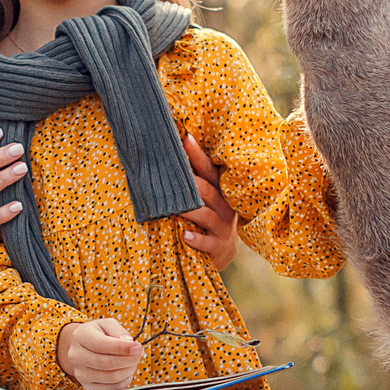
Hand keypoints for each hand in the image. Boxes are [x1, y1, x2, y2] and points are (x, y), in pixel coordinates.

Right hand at [57, 317, 143, 389]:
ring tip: (133, 361)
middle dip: (128, 359)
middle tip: (138, 354)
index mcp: (80, 337)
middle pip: (107, 363)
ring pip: (111, 377)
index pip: (101, 345)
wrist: (83, 349)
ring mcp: (80, 374)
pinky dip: (125, 380)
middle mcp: (76, 356)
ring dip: (128, 370)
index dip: (122, 347)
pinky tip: (126, 371)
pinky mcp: (88, 387)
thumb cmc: (99, 334)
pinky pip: (112, 389)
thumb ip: (118, 331)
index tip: (138, 347)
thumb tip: (130, 344)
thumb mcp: (107, 324)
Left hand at [179, 133, 239, 271]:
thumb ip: (192, 183)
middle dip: (191, 181)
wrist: (223, 251)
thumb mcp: (205, 200)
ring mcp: (224, 227)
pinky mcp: (219, 246)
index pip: (209, 169)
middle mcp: (224, 206)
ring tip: (174, 207)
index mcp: (219, 191)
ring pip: (206, 215)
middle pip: (208, 190)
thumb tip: (165, 159)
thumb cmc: (208, 219)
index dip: (198, 155)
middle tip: (173, 171)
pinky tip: (185, 236)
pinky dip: (197, 239)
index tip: (185, 138)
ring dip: (190, 210)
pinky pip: (208, 242)